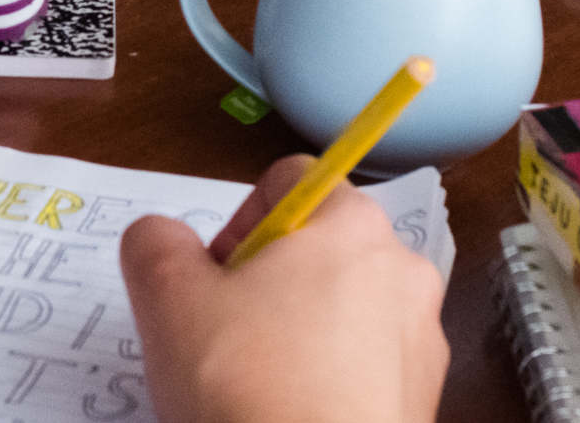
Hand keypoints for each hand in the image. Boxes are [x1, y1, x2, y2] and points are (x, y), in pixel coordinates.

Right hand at [120, 154, 447, 422]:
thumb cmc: (246, 384)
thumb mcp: (166, 296)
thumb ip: (154, 242)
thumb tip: (162, 239)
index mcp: (352, 225)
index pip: (289, 181)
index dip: (238, 222)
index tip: (214, 279)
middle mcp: (403, 271)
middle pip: (319, 249)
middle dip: (268, 283)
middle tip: (223, 334)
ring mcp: (423, 342)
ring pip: (342, 313)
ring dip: (298, 335)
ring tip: (253, 386)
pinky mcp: (425, 404)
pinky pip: (365, 371)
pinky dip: (326, 383)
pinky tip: (286, 414)